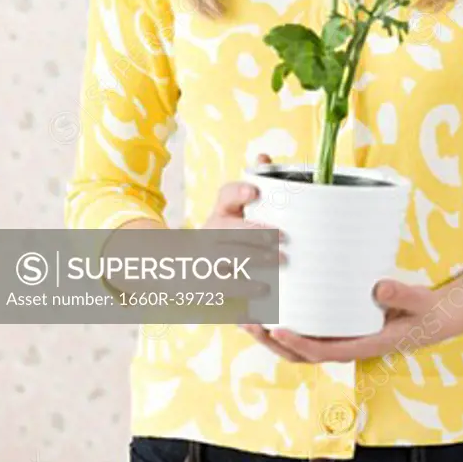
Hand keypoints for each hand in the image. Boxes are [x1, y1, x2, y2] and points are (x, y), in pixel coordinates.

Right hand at [203, 153, 286, 301]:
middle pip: (227, 231)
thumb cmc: (226, 234)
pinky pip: (222, 296)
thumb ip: (253, 183)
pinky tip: (262, 305)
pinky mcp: (207, 288)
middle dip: (253, 234)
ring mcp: (204, 262)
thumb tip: (263, 155)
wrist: (181, 266)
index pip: (226, 196)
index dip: (238, 192)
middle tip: (281, 239)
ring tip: (274, 272)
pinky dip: (241, 302)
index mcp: (220, 213)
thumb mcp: (234, 209)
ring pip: (222, 263)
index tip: (254, 191)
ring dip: (247, 267)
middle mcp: (209, 235)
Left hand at [240, 279, 438, 362]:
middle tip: (248, 320)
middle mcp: (347, 346)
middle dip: (271, 341)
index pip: (322, 351)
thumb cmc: (423, 311)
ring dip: (271, 336)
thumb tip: (379, 288)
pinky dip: (285, 326)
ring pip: (298, 347)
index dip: (297, 343)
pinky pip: (307, 333)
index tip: (276, 328)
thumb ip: (401, 295)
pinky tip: (270, 307)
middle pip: (300, 355)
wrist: (431, 319)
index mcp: (363, 345)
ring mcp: (340, 339)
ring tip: (246, 315)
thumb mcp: (419, 301)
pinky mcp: (338, 329)